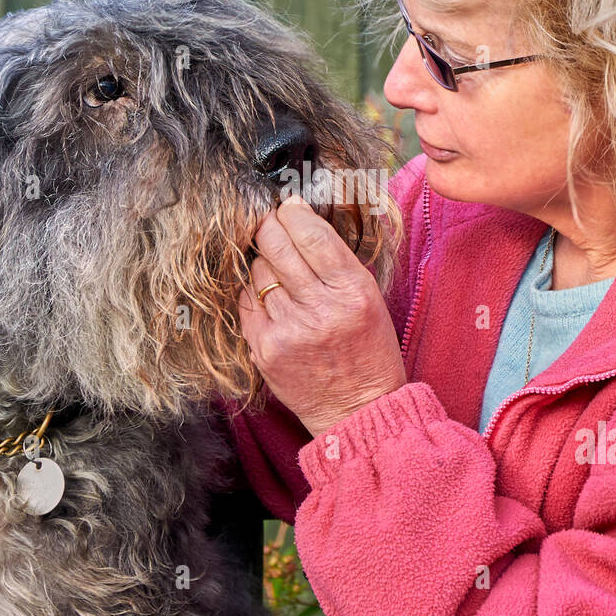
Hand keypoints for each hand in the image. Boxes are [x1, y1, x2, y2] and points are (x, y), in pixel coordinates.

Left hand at [239, 193, 406, 439]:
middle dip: (269, 226)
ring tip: (277, 269)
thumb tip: (302, 224)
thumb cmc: (369, 351)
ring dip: (263, 262)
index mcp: (352, 291)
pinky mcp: (265, 349)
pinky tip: (267, 295)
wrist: (359, 409)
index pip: (312, 234)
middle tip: (269, 221)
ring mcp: (288, 330)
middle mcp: (319, 309)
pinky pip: (246, 302)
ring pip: (258, 272)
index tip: (288, 206)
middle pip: (277, 246)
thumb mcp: (370, 299)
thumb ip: (338, 264)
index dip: (293, 212)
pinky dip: (253, 292)